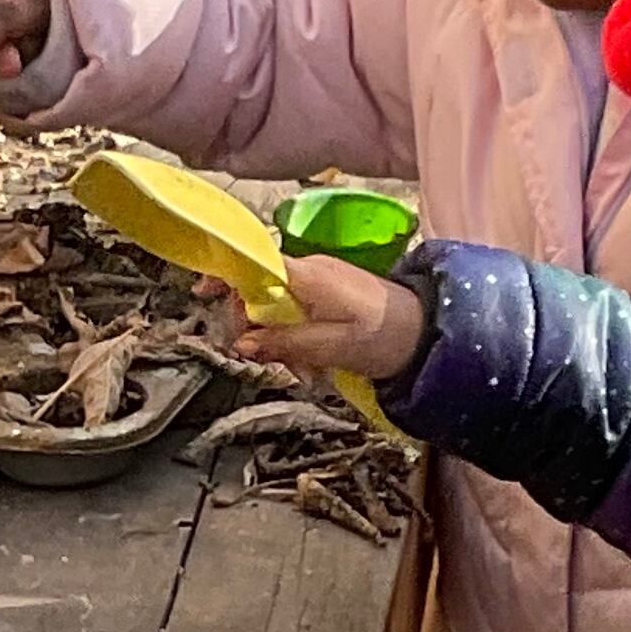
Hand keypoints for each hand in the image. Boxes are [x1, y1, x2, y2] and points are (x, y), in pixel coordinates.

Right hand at [235, 254, 426, 381]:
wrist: (427, 333)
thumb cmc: (384, 338)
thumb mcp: (330, 348)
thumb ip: (283, 343)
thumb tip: (241, 344)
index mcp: (308, 275)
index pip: (254, 260)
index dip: (224, 273)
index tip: (203, 293)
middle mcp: (309, 269)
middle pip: (257, 286)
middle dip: (252, 324)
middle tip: (262, 359)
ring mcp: (318, 279)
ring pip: (275, 302)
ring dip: (275, 336)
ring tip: (299, 371)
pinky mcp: (327, 292)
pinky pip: (295, 308)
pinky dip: (293, 334)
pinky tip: (308, 362)